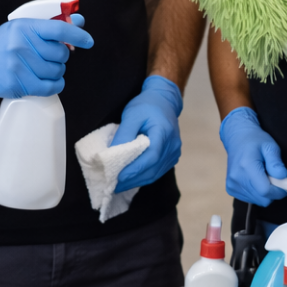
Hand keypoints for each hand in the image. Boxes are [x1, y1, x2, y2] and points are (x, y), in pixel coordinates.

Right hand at [0, 14, 92, 97]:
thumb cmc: (5, 41)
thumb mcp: (26, 26)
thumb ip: (52, 25)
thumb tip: (79, 21)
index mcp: (26, 27)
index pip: (59, 29)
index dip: (77, 35)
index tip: (88, 41)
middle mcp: (21, 45)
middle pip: (60, 54)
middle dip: (61, 56)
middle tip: (51, 56)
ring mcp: (18, 66)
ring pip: (56, 71)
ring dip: (56, 71)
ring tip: (44, 67)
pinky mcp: (16, 84)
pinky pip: (49, 87)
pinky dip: (55, 85)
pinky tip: (49, 81)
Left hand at [113, 76, 182, 190]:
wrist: (164, 100)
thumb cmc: (146, 105)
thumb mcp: (132, 114)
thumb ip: (124, 134)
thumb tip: (112, 155)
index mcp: (164, 132)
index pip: (151, 156)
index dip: (135, 169)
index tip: (118, 177)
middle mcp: (173, 145)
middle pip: (153, 169)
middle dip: (132, 179)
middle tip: (112, 186)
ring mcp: (174, 153)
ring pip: (155, 174)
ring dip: (136, 181)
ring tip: (118, 185)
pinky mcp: (172, 157)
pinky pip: (157, 171)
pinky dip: (143, 177)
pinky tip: (131, 179)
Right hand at [219, 107, 286, 206]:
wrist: (237, 139)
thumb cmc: (255, 141)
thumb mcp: (270, 146)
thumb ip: (276, 162)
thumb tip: (282, 176)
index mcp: (247, 166)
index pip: (265, 190)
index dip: (278, 191)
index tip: (283, 184)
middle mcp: (237, 178)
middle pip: (262, 198)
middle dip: (273, 191)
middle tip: (273, 177)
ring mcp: (232, 184)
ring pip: (257, 201)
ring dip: (264, 192)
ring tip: (262, 176)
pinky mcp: (230, 189)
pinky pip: (250, 199)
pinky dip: (256, 193)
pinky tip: (254, 179)